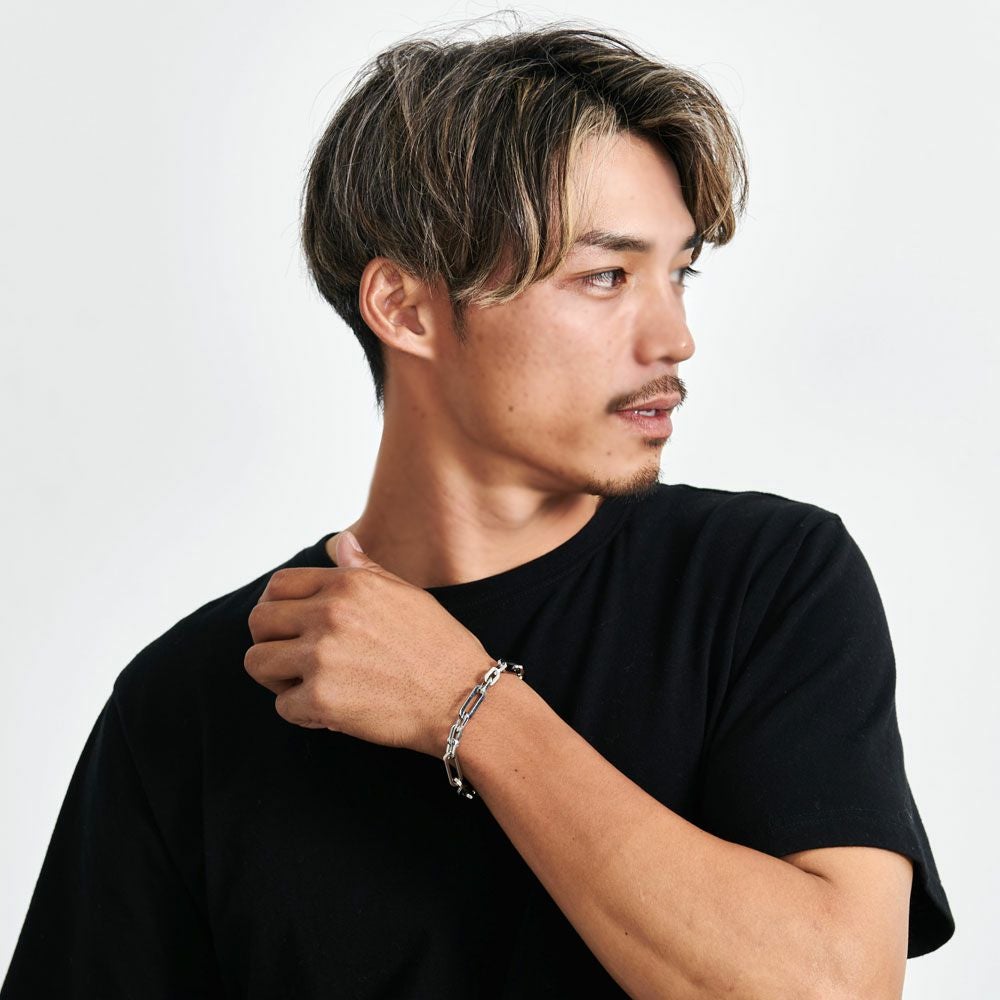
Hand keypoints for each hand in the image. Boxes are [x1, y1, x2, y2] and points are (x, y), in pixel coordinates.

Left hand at [244, 530, 494, 756]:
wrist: (463, 697)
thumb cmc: (439, 647)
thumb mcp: (404, 594)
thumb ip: (364, 570)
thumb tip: (340, 542)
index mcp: (347, 586)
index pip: (278, 585)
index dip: (276, 607)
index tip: (288, 627)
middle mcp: (329, 614)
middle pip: (259, 621)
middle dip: (269, 641)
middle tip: (292, 659)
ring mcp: (320, 656)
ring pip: (257, 662)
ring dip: (277, 677)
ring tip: (306, 685)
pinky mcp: (320, 699)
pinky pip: (282, 705)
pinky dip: (301, 712)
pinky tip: (329, 711)